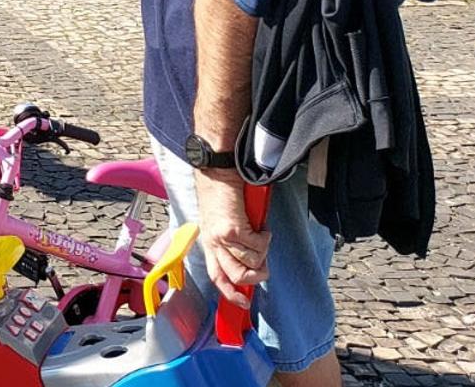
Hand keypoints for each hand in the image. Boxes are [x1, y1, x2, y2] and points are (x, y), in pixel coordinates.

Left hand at [192, 169, 269, 306]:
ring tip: (262, 236)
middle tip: (264, 265)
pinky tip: (262, 226)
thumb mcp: (222, 220)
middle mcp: (212, 242)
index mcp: (209, 242)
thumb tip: (252, 257)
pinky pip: (257, 246)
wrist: (218, 171)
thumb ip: (232, 239)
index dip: (229, 292)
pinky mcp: (232, 228)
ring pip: (250, 262)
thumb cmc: (222, 192)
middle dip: (255, 276)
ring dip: (263, 252)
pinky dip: (265, 238)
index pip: (216, 275)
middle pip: (235, 276)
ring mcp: (221, 236)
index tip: (242, 303)